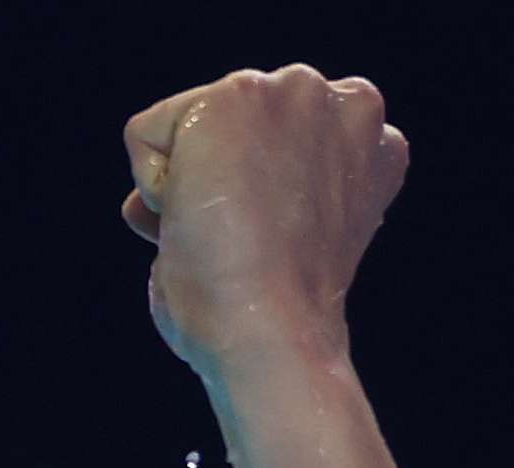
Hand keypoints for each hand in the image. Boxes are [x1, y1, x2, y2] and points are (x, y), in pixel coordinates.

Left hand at [121, 65, 409, 372]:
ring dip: (186, 183)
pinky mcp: (236, 96)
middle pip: (229, 127)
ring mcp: (295, 91)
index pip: (267, 147)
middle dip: (216, 179)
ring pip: (188, 127)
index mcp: (369, 141)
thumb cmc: (271, 313)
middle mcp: (345, 101)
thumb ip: (258, 196)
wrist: (271, 331)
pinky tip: (196, 218)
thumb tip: (147, 206)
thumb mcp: (290, 244)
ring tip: (224, 230)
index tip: (270, 242)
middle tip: (242, 240)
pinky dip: (150, 186)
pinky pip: (144, 134)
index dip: (247, 200)